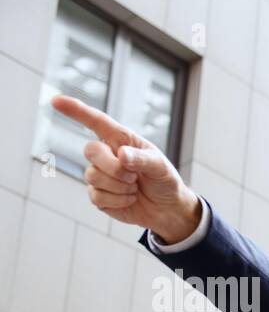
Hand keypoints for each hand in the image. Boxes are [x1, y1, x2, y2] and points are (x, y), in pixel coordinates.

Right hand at [50, 94, 201, 243]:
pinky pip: (97, 196)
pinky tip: (130, 199)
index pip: (96, 121)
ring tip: (135, 188)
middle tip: (134, 177)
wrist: (168, 209)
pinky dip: (118, 200)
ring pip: (93, 176)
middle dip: (114, 167)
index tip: (57, 101)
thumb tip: (121, 154)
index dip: (76, 110)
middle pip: (91, 151)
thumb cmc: (165, 181)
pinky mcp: (99, 195)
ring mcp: (100, 175)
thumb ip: (143, 159)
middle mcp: (107, 154)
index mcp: (121, 140)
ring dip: (119, 186)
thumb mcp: (161, 167)